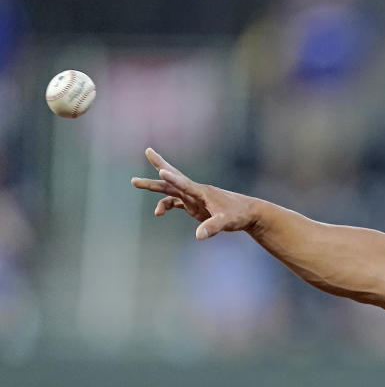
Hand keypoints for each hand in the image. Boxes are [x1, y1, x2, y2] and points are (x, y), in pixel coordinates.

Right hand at [131, 148, 256, 239]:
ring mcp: (194, 197)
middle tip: (148, 150)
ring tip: (133, 182)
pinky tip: (158, 213)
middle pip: (174, 177)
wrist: (248, 213)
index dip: (173, 179)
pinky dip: (165, 205)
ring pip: (170, 189)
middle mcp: (195, 191)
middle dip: (160, 165)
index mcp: (202, 191)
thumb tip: (198, 236)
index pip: (184, 183)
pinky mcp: (194, 205)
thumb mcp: (226, 222)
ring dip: (154, 186)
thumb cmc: (239, 214)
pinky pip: (175, 202)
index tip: (162, 171)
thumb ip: (212, 228)